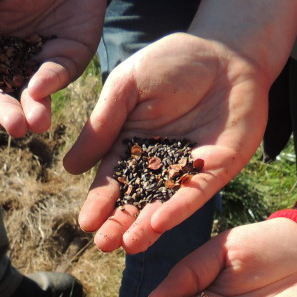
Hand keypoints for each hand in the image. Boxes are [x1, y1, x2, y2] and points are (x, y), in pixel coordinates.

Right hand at [0, 0, 106, 136]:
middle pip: (3, 96)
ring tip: (35, 122)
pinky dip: (52, 83)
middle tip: (14, 125)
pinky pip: (60, 74)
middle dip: (8, 114)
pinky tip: (44, 88)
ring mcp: (39, 62)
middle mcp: (8, 61)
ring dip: (33, 112)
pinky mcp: (68, 56)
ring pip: (33, 97)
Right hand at [64, 32, 268, 252]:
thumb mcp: (127, 86)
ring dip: (146, 227)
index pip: (112, 182)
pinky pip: (195, 194)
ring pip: (164, 206)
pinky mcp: (216, 171)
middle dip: (120, 224)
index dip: (99, 203)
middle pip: (135, 202)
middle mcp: (157, 167)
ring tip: (129, 246)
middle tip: (104, 245)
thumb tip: (70, 168)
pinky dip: (178, 209)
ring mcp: (187, 172)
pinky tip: (160, 222)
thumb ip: (102, 124)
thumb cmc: (172, 61)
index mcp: (131, 148)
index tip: (86, 223)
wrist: (226, 50)